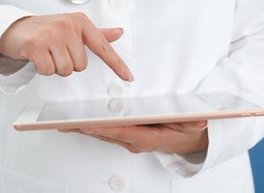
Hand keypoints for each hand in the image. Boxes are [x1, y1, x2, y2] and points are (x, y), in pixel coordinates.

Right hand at [0, 13, 133, 80]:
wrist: (14, 28)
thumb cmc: (46, 30)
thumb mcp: (73, 28)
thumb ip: (97, 33)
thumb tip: (119, 33)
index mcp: (80, 22)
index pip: (103, 47)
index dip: (116, 64)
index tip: (129, 76)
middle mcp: (68, 25)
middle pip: (81, 65)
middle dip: (68, 63)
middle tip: (55, 51)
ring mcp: (52, 34)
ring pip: (66, 70)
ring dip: (55, 67)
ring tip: (46, 53)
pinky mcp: (36, 45)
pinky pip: (49, 71)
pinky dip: (42, 69)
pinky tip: (37, 56)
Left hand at [60, 121, 207, 153]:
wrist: (188, 142)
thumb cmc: (186, 132)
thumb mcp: (193, 125)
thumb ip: (193, 123)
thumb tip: (199, 121)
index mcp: (149, 138)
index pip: (123, 131)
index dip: (105, 128)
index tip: (88, 124)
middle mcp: (135, 141)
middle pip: (106, 134)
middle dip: (85, 128)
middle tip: (64, 123)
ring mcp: (130, 140)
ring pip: (103, 134)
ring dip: (83, 129)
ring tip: (64, 123)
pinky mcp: (126, 137)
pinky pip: (105, 133)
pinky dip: (91, 128)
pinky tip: (78, 124)